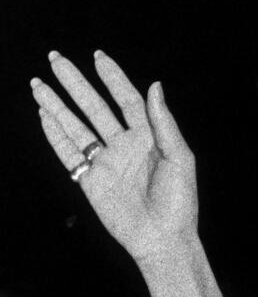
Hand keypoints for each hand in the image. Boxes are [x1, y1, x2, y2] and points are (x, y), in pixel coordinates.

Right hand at [30, 52, 198, 268]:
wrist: (163, 240)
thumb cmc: (179, 203)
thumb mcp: (180, 159)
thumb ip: (164, 123)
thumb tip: (154, 85)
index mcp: (148, 138)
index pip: (126, 99)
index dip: (112, 77)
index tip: (97, 56)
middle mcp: (124, 146)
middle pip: (94, 107)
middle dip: (74, 83)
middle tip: (55, 58)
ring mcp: (106, 163)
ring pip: (77, 127)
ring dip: (57, 106)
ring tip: (38, 85)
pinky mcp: (92, 182)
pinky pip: (70, 155)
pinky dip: (56, 137)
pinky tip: (44, 117)